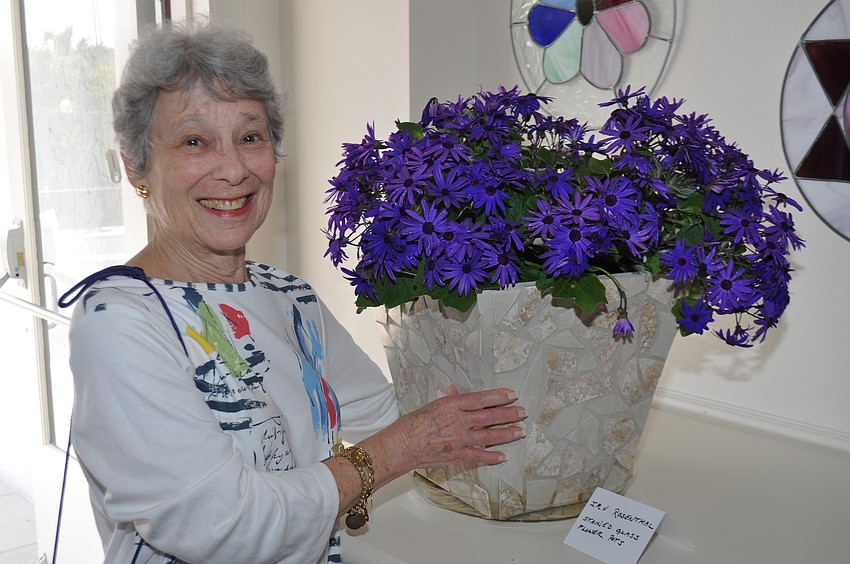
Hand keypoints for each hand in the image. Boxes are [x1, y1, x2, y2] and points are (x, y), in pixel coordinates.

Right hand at [390, 386, 526, 469]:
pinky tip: (503, 456)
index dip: (498, 396)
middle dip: (509, 414)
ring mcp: (458, 439)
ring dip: (506, 434)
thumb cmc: (413, 424)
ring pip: (489, 436)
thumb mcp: (432, 405)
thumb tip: (458, 392)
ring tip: (520, 431)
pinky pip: (478, 455)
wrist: (402, 445)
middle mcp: (458, 421)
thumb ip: (450, 400)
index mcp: (451, 405)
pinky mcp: (457, 455)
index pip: (481, 399)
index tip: (511, 394)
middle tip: (522, 412)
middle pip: (489, 416)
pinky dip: (492, 456)